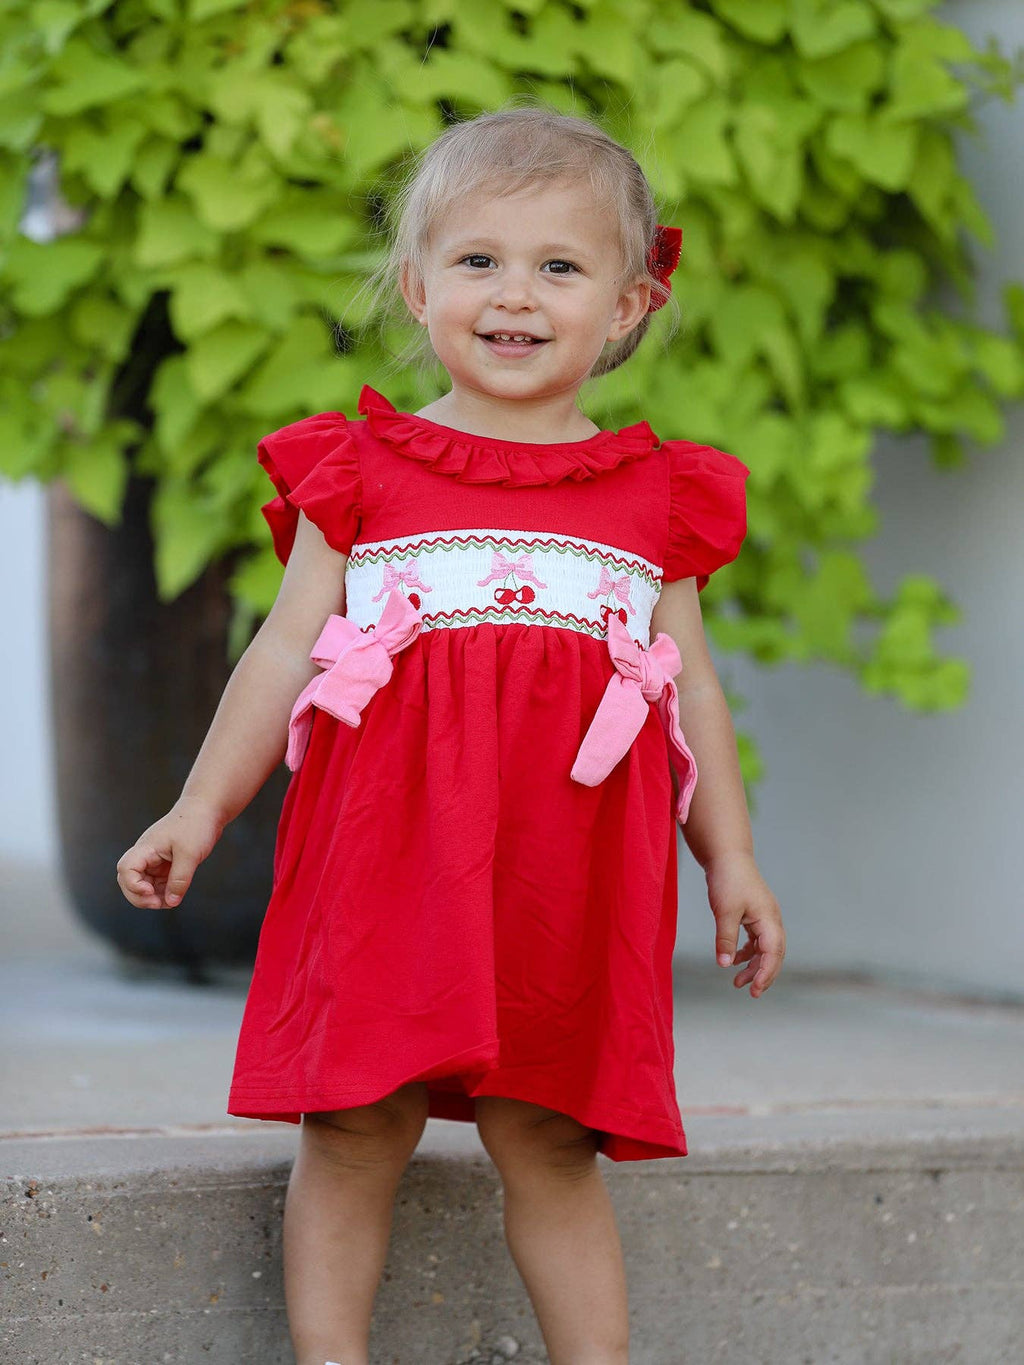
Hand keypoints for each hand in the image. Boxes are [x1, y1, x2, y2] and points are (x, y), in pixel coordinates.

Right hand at [116, 799, 223, 909]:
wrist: (206, 809)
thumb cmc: (196, 825)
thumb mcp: (190, 854)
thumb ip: (180, 879)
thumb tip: (171, 902)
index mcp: (146, 848)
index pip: (126, 869)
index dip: (133, 886)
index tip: (151, 892)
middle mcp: (146, 855)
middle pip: (128, 881)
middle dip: (139, 897)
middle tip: (159, 904)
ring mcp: (154, 860)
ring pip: (143, 885)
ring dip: (152, 897)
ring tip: (171, 901)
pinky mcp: (164, 864)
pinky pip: (157, 882)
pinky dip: (162, 892)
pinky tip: (174, 895)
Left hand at [705, 850, 785, 997]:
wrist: (726, 856)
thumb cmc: (728, 880)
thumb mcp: (725, 912)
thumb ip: (726, 939)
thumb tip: (725, 965)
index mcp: (769, 919)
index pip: (773, 953)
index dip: (765, 974)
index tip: (754, 990)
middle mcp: (771, 920)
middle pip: (774, 954)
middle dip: (763, 974)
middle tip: (749, 991)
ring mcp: (764, 917)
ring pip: (765, 949)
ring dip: (754, 965)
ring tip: (737, 982)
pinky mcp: (755, 914)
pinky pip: (757, 940)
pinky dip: (748, 953)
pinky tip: (734, 960)